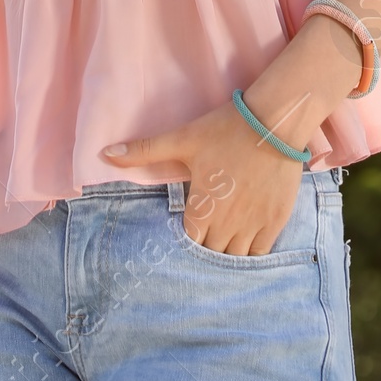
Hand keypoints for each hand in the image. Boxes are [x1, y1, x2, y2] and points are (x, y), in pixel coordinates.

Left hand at [101, 98, 304, 254]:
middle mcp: (226, 223)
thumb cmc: (225, 129)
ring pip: (235, 258)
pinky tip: (247, 242)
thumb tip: (105, 153)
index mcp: (201, 207)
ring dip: (228, 253)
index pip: (187, 242)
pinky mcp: (275, 221)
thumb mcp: (183, 138)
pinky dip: (252, 253)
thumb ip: (144, 149)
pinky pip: (261, 254)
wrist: (273, 121)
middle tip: (206, 234)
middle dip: (206, 247)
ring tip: (224, 239)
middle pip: (210, 253)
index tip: (187, 229)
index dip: (185, 237)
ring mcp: (253, 224)